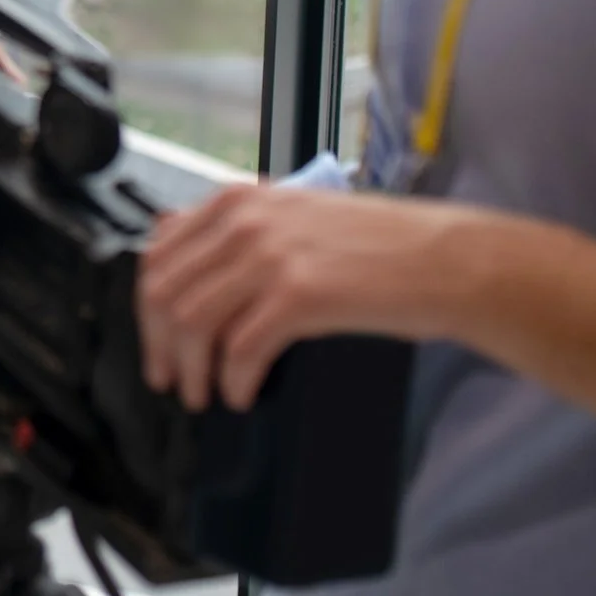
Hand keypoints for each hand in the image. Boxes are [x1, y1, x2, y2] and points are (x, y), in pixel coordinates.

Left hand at [137, 183, 474, 412]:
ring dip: (191, 370)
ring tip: (203, 395)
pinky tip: (243, 394)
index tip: (155, 342)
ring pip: (192, 322)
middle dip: (159, 346)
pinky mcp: (299, 294)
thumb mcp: (294, 216)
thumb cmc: (381, 245)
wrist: (449, 260)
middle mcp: (243, 221)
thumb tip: (175, 247)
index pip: (158, 255)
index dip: (146, 310)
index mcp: (236, 200)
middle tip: (171, 381)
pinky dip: (233, 380)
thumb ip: (236, 229)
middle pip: (165, 292)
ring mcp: (268, 255)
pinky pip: (240, 348)